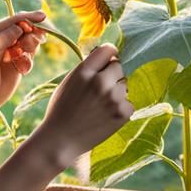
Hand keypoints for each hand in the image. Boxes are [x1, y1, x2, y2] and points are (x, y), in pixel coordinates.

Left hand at [0, 10, 47, 110]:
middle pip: (27, 28)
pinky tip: (20, 70)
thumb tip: (22, 26)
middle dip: (31, 35)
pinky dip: (28, 62)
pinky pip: (32, 55)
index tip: (43, 17)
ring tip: (19, 59)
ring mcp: (14, 49)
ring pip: (32, 40)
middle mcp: (5, 37)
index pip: (16, 18)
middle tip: (26, 47)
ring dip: (29, 50)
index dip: (29, 17)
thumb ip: (6, 35)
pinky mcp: (21, 61)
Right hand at [33, 43, 132, 168]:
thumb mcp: (70, 81)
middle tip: (102, 87)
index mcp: (85, 71)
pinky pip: (129, 102)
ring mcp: (113, 98)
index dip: (109, 55)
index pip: (108, 50)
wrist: (62, 140)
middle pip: (119, 66)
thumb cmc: (62, 110)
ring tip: (102, 103)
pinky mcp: (122, 113)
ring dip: (117, 91)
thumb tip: (106, 58)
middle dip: (112, 74)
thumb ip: (88, 68)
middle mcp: (100, 81)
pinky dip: (121, 107)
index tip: (108, 61)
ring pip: (125, 84)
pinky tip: (106, 114)